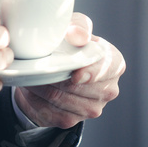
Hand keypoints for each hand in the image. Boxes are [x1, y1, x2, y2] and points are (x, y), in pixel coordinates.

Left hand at [13, 13, 124, 129]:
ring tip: (33, 72)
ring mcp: (91, 109)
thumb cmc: (69, 43)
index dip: (91, 73)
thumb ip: (78, 26)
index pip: (107, 70)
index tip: (75, 75)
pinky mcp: (71, 120)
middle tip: (39, 65)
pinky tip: (32, 87)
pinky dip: (36, 99)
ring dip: (42, 86)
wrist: (54, 68)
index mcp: (114, 64)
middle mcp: (108, 90)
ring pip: (61, 99)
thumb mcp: (74, 27)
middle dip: (56, 76)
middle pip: (79, 88)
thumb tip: (79, 35)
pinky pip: (49, 111)